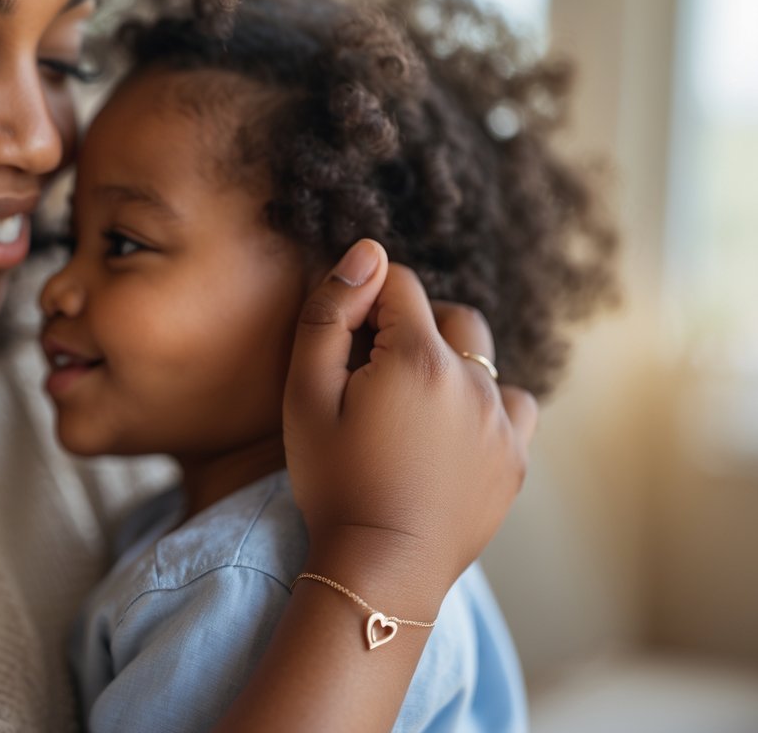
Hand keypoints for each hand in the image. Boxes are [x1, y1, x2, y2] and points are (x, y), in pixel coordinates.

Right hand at [283, 239, 536, 599]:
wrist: (381, 568)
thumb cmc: (334, 481)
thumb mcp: (305, 395)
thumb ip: (330, 314)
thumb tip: (367, 253)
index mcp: (421, 359)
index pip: (400, 285)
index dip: (364, 303)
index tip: (343, 347)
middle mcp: (475, 382)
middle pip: (449, 315)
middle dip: (410, 326)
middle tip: (370, 375)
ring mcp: (503, 421)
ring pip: (483, 358)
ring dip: (450, 362)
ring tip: (410, 404)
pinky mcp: (515, 458)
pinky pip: (512, 405)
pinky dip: (484, 404)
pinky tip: (449, 430)